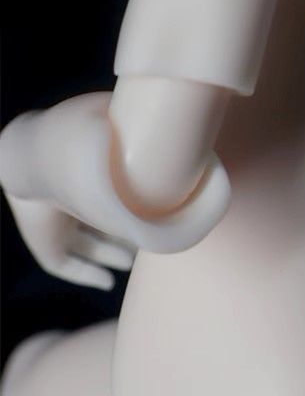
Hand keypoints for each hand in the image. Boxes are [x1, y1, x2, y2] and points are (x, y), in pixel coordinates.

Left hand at [0, 93, 230, 285]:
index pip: (102, 196)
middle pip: (94, 222)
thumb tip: (176, 114)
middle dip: (117, 233)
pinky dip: (88, 274)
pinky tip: (107, 281)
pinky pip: (67, 267)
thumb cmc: (75, 141)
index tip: (150, 210)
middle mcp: (65, 203)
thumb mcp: (111, 128)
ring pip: (83, 246)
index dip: (124, 205)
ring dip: (107, 254)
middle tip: (144, 239)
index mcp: (78, 179)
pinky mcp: (47, 248)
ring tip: (131, 261)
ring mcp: (54, 226)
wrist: (36, 162)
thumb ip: (133, 120)